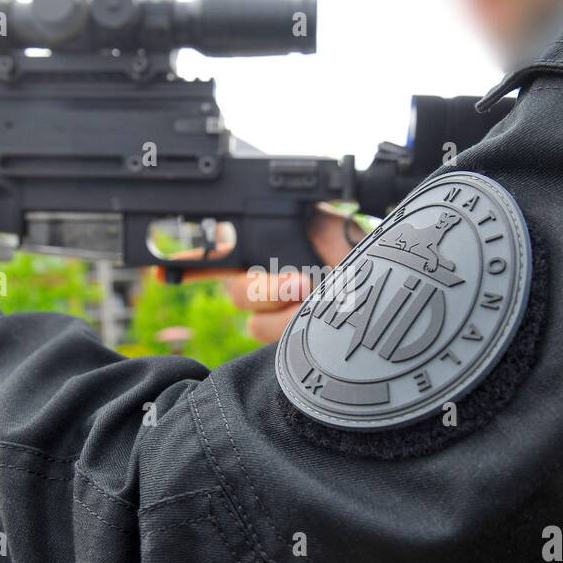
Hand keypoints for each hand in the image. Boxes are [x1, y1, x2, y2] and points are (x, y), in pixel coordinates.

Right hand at [156, 203, 362, 343]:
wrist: (400, 301)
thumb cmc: (371, 265)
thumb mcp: (336, 232)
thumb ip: (301, 220)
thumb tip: (274, 212)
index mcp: (274, 258)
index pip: (222, 262)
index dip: (190, 264)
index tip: (162, 271)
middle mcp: (272, 292)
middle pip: (236, 293)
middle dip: (265, 287)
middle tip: (301, 283)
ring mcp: (281, 323)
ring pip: (254, 322)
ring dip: (288, 312)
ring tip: (323, 303)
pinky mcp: (291, 350)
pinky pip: (274, 342)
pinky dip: (297, 330)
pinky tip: (321, 323)